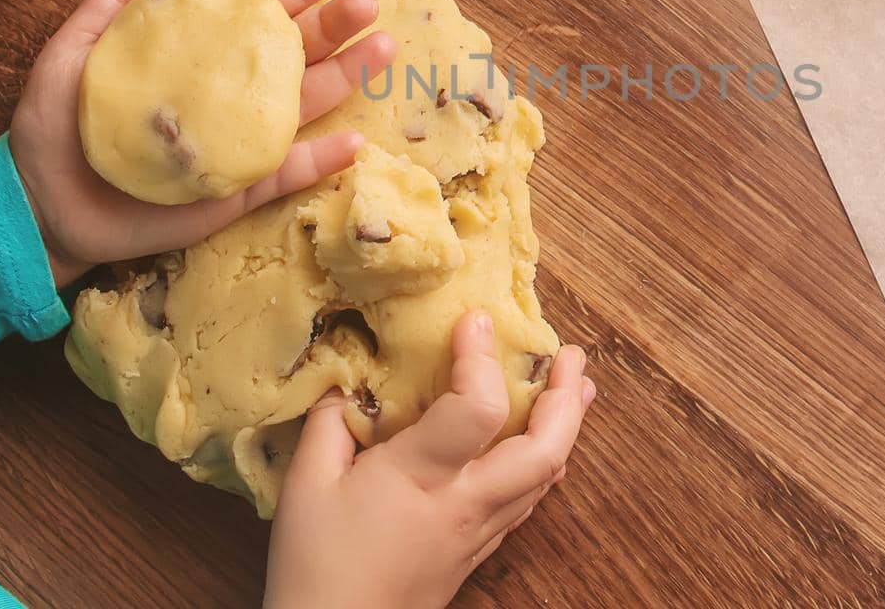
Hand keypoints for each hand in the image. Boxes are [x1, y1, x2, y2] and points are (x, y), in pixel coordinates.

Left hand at [9, 0, 395, 286]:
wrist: (40, 204)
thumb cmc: (54, 128)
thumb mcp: (74, 56)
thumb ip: (108, 6)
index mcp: (197, 55)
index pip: (255, 14)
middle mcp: (229, 93)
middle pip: (294, 54)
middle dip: (334, 26)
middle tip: (367, 1)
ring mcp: (239, 141)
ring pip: (305, 106)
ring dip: (346, 79)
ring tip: (382, 49)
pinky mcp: (237, 191)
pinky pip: (286, 174)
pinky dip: (321, 161)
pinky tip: (355, 141)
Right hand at [265, 311, 595, 608]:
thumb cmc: (315, 566)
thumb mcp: (306, 485)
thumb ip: (330, 424)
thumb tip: (346, 380)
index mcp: (423, 478)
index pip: (478, 409)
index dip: (482, 358)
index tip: (477, 319)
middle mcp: (465, 503)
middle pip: (545, 450)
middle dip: (567, 398)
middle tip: (571, 356)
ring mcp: (478, 531)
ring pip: (545, 477)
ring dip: (567, 428)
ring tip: (578, 388)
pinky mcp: (477, 552)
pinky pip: (527, 502)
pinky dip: (544, 465)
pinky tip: (545, 451)